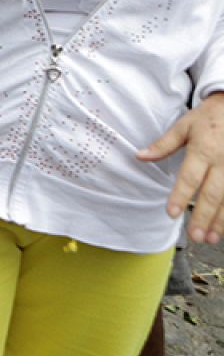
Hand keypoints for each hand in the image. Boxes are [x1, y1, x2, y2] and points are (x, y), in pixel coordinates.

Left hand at [139, 94, 223, 243]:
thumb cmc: (209, 117)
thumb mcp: (184, 125)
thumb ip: (163, 144)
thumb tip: (139, 156)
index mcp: (203, 149)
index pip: (190, 177)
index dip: (180, 196)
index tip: (171, 213)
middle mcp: (223, 162)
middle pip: (213, 193)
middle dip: (203, 216)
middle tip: (194, 236)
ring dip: (221, 220)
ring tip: (209, 238)